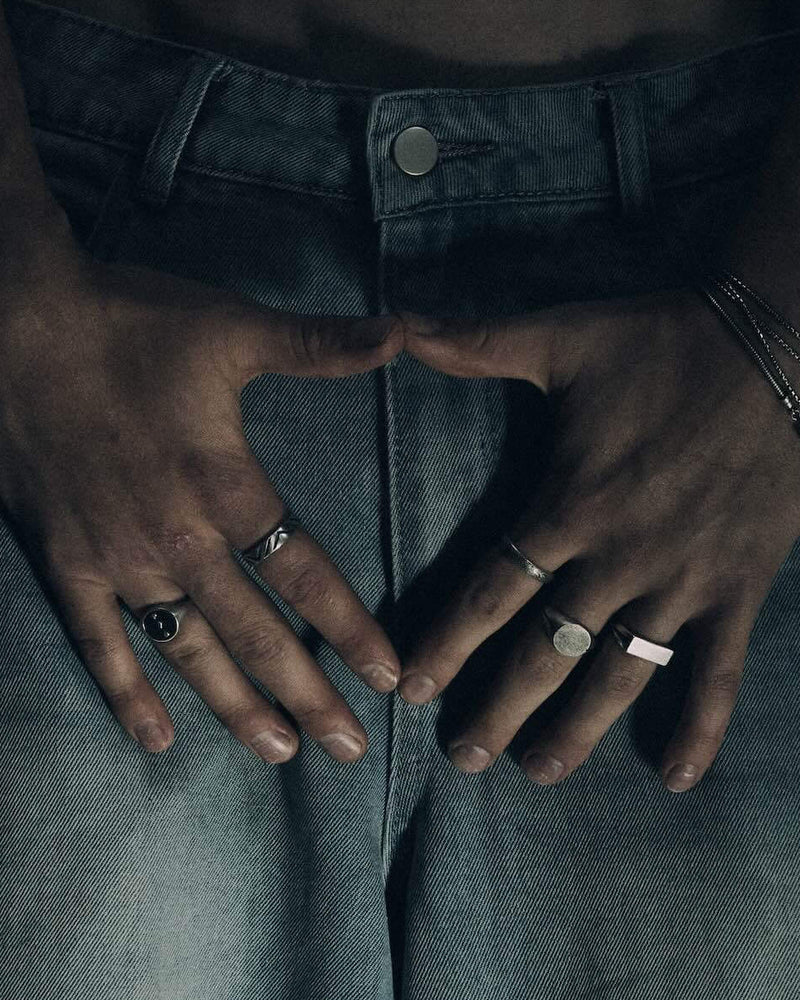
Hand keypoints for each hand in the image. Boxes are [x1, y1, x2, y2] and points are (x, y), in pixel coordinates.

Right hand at [0, 225, 408, 763]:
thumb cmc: (128, 324)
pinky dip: (126, 692)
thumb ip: (321, 344)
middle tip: (351, 748)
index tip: (386, 676)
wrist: (14, 322)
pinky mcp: (67, 562)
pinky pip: (99, 642)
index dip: (349, 627)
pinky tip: (157, 740)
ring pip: (188, 651)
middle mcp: (179, 539)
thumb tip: (402, 332)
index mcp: (225, 486)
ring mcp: (119, 559)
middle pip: (256, 632)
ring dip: (235, 706)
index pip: (303, 572)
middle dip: (308, 693)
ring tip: (279, 752)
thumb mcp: (234, 328)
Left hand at [396, 284, 799, 791]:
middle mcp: (617, 558)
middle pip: (545, 650)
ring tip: (541, 771)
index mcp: (567, 506)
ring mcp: (681, 581)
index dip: (448, 644)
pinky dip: (700, 725)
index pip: (493, 592)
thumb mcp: (562, 338)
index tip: (413, 690)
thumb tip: (397, 326)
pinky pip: (716, 671)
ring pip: (620, 674)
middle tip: (465, 758)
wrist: (776, 345)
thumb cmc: (662, 344)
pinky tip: (678, 776)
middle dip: (500, 707)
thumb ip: (474, 344)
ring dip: (579, 728)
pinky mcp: (738, 589)